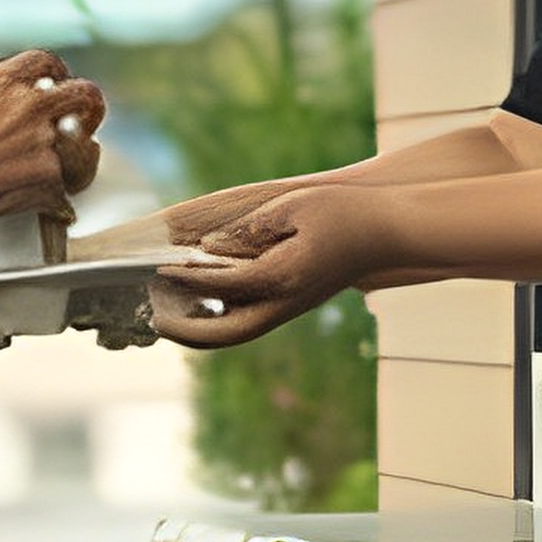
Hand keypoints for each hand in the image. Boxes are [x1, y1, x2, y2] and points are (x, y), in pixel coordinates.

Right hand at [0, 50, 105, 273]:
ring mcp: (41, 140)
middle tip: (86, 114)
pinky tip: (47, 199)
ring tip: (77, 159)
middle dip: (88, 103)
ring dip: (80, 150)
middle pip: (81, 92)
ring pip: (81, 142)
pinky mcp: (48, 175)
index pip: (44, 61)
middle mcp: (26, 104)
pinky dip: (55, 193)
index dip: (54, 71)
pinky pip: (63, 183)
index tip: (55, 80)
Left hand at [151, 186, 386, 346]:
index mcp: (284, 277)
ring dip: (197, 332)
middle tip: (151, 318)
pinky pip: (246, 321)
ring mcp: (288, 308)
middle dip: (184, 331)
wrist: (390, 233)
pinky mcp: (290, 305)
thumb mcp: (295, 208)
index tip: (156, 269)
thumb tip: (209, 250)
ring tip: (163, 315)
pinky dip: (215, 320)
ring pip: (235, 334)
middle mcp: (284, 302)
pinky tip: (193, 304)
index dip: (185, 278)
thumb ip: (250, 229)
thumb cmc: (345, 213)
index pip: (222, 285)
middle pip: (225, 334)